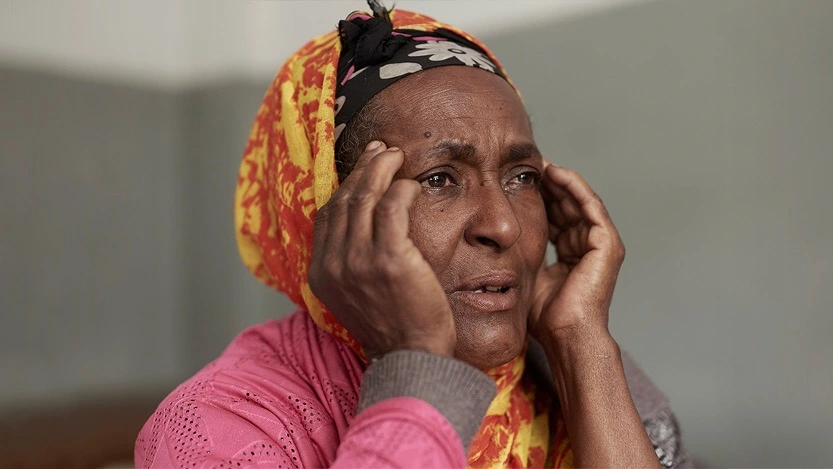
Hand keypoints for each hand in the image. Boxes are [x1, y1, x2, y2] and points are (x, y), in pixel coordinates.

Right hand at [309, 141, 455, 360]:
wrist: (412, 357)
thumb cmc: (393, 325)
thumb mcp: (357, 294)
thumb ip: (350, 262)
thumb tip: (359, 226)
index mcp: (321, 273)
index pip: (327, 215)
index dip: (345, 185)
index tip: (363, 168)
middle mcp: (334, 264)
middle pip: (343, 200)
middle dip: (363, 169)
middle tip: (382, 152)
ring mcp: (359, 261)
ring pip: (365, 197)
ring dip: (381, 169)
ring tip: (397, 156)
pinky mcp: (389, 259)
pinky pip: (392, 207)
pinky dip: (402, 189)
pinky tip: (412, 186)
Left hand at [529, 162, 625, 345]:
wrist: (566, 334)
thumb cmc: (546, 317)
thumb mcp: (529, 275)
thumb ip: (524, 254)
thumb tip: (500, 240)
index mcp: (573, 255)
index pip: (556, 218)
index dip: (540, 199)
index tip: (519, 182)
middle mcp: (590, 247)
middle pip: (568, 206)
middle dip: (549, 185)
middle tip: (529, 165)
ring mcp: (602, 245)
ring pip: (579, 201)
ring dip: (561, 181)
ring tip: (541, 163)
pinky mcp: (608, 244)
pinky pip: (590, 206)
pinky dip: (574, 188)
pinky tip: (556, 174)